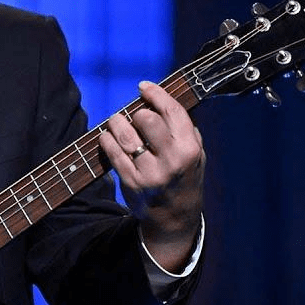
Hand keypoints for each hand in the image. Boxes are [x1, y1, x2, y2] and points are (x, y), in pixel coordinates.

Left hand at [97, 80, 204, 272]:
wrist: (175, 218)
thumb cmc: (184, 178)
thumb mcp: (196, 155)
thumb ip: (185, 130)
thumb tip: (161, 101)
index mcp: (190, 149)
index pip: (171, 111)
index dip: (155, 94)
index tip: (144, 86)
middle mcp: (171, 160)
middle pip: (146, 119)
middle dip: (137, 112)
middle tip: (134, 114)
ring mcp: (149, 172)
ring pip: (125, 134)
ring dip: (116, 122)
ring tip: (116, 121)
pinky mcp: (131, 182)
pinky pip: (113, 153)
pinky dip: (107, 140)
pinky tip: (107, 136)